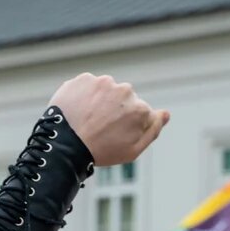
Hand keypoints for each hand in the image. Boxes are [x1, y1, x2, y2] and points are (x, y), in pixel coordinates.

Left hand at [48, 74, 168, 165]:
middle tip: (98, 128)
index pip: (139, 111)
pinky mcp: (83, 79)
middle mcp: (124, 90)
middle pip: (122, 98)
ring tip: (86, 120)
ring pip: (104, 90)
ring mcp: (102, 82)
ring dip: (98, 101)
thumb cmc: (100, 152)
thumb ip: (153, 130)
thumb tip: (165, 113)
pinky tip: (77, 111)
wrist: (64, 146)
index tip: (114, 134)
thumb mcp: (133, 150)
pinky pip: (87, 86)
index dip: (126, 124)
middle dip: (114, 109)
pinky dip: (83, 96)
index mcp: (140, 108)